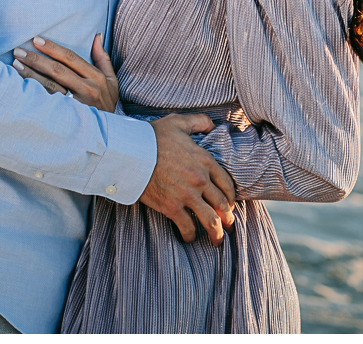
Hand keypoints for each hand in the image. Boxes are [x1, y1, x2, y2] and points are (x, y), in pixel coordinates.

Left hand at [12, 34, 118, 111]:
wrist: (109, 134)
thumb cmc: (107, 103)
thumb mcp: (111, 80)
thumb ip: (103, 58)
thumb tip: (96, 36)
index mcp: (96, 77)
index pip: (71, 58)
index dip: (53, 48)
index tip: (36, 40)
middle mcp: (86, 89)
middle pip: (57, 70)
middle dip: (36, 59)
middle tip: (19, 51)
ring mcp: (76, 105)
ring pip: (49, 87)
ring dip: (31, 75)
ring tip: (15, 65)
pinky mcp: (67, 117)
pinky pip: (47, 103)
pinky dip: (33, 94)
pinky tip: (20, 87)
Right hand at [141, 114, 235, 245]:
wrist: (131, 152)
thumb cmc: (153, 136)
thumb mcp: (179, 122)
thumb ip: (199, 121)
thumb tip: (212, 125)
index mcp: (205, 160)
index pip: (227, 183)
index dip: (231, 197)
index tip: (230, 204)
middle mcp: (200, 180)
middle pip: (222, 205)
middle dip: (228, 218)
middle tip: (228, 226)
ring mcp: (187, 195)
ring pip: (210, 221)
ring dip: (216, 233)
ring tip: (217, 240)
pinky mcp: (171, 207)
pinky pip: (187, 227)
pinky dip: (190, 235)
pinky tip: (190, 236)